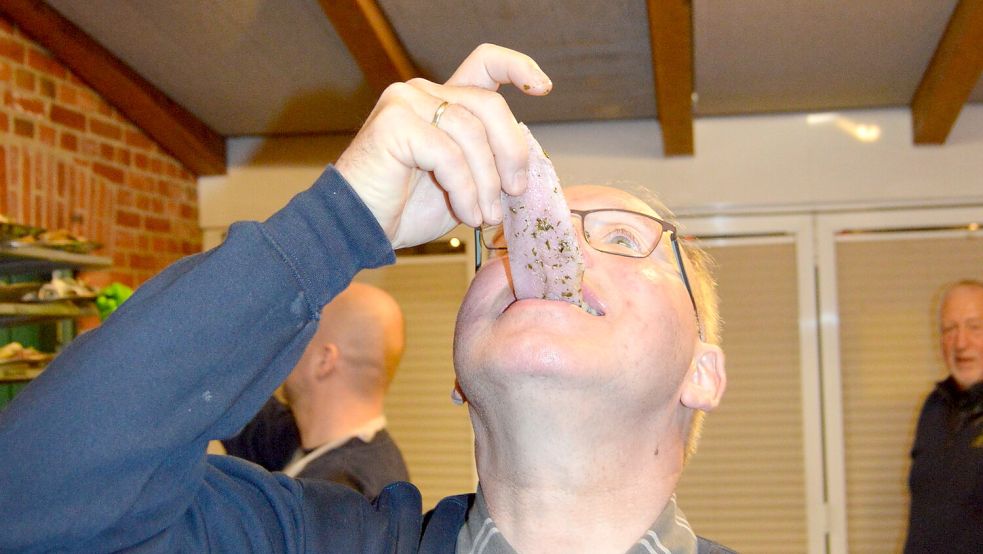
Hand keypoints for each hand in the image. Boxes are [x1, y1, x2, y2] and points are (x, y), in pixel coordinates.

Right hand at [335, 44, 551, 248]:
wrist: (359, 230)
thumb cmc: (406, 209)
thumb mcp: (463, 183)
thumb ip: (488, 161)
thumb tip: (525, 162)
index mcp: (442, 100)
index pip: (485, 63)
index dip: (518, 68)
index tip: (543, 89)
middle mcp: (422, 92)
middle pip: (489, 104)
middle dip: (511, 151)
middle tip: (515, 192)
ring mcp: (406, 102)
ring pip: (472, 133)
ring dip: (487, 182)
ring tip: (484, 216)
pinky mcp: (394, 123)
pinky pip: (449, 154)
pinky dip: (465, 189)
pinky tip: (466, 214)